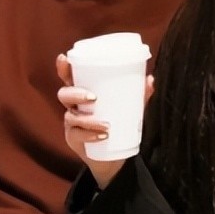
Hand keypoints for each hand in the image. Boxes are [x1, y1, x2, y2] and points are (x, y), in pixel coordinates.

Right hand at [56, 54, 153, 187]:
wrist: (114, 155)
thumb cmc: (118, 122)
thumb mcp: (130, 107)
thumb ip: (139, 94)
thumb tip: (151, 80)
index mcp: (83, 91)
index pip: (68, 77)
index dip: (63, 68)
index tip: (64, 58)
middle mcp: (73, 105)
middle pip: (64, 94)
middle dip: (76, 93)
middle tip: (93, 98)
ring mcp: (71, 123)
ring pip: (71, 116)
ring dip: (88, 120)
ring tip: (107, 124)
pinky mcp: (73, 139)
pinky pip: (76, 135)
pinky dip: (89, 135)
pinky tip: (102, 136)